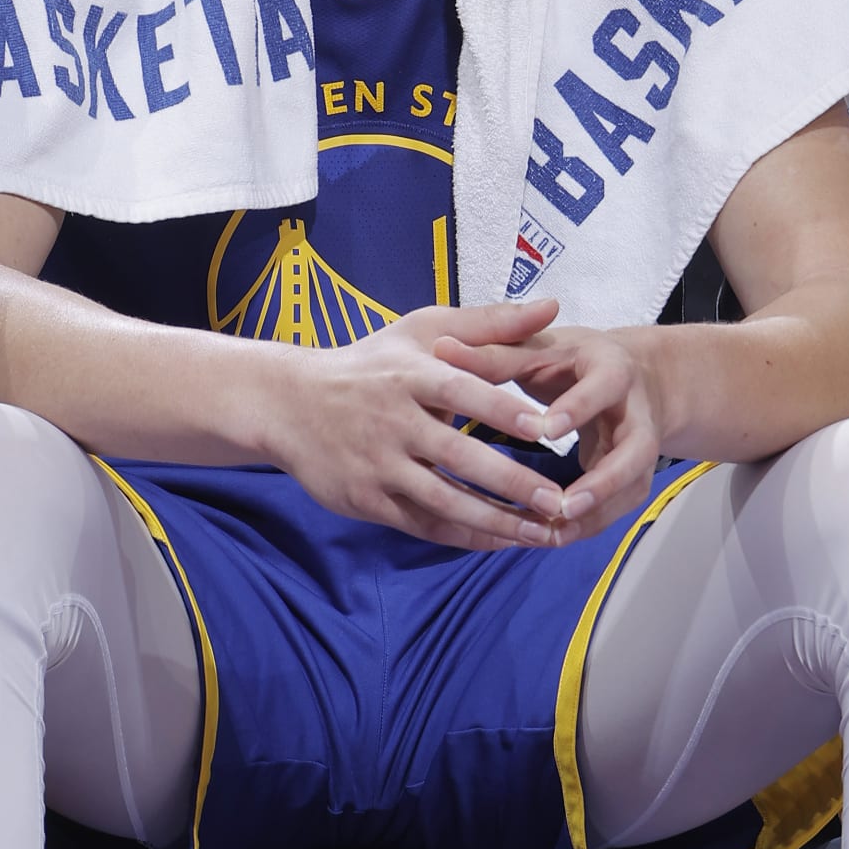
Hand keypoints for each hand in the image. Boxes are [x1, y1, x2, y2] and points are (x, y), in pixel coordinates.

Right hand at [259, 299, 584, 551]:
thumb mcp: (423, 331)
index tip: (548, 429)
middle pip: (458, 457)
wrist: (288, 405)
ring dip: (495, 522)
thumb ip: (490, 324)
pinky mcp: (367, 500)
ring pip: (443, 502)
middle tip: (560, 502)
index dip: (505, 411)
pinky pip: (423, 525)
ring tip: (543, 534)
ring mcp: (379, 466)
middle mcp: (394, 421)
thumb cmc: (371, 364)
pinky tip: (501, 541)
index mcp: (410, 375)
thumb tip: (552, 307)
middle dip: (512, 483)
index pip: (463, 392)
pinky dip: (464, 537)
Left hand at [446, 319, 663, 546]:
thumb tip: (441, 349)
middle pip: (636, 451)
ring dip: (595, 514)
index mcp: (613, 369)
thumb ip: (495, 355)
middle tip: (565, 505)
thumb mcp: (538, 350)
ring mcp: (641, 449)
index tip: (546, 431)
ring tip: (552, 534)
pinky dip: (587, 526)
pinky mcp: (634, 477)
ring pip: (630, 487)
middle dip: (604, 481)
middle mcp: (636, 412)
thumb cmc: (571, 361)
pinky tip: (551, 538)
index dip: (579, 409)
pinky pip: (616, 508)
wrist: (630, 378)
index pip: (604, 388)